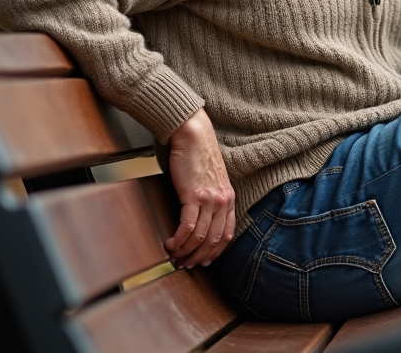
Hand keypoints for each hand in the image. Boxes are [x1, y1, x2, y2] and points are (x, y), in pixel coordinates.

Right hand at [164, 109, 236, 267]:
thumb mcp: (212, 181)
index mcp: (229, 199)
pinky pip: (188, 227)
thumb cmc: (199, 156)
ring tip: (174, 257)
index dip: (214, 252)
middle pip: (214, 241)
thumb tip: (199, 218)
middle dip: (198, 257)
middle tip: (184, 265)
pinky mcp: (194, 195)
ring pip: (200, 237)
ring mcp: (210, 199)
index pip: (227, 235)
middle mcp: (223, 201)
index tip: (203, 262)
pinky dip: (179, 240)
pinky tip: (170, 244)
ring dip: (186, 252)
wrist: (193, 136)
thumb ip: (211, 199)